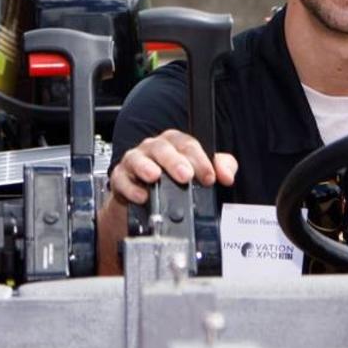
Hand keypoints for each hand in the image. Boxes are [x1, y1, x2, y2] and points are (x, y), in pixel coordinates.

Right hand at [106, 129, 238, 206]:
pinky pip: (121, 179)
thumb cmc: (176, 181)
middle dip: (174, 161)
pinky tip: (141, 196)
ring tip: (155, 177)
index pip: (188, 144)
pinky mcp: (120, 177)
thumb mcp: (200, 172)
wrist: (148, 203)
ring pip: (138, 158)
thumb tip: (227, 174)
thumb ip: (219, 167)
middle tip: (185, 175)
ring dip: (146, 167)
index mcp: (175, 143)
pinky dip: (130, 187)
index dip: (200, 160)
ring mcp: (136, 161)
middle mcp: (154, 148)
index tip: (209, 176)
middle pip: (163, 148)